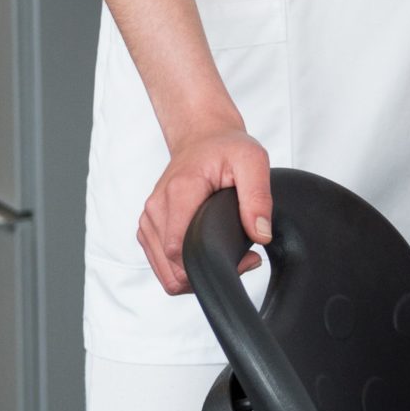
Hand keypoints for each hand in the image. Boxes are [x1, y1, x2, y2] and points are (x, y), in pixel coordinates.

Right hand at [137, 124, 271, 295]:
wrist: (202, 138)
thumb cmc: (226, 148)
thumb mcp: (253, 161)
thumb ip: (258, 198)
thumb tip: (260, 234)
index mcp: (179, 191)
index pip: (179, 248)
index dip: (211, 263)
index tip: (245, 258)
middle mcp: (156, 207)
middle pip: (172, 265)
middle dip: (207, 271)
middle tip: (243, 259)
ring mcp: (148, 219)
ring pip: (165, 271)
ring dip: (195, 273)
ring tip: (226, 255)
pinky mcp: (149, 228)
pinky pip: (161, 263)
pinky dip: (183, 268)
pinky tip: (208, 253)